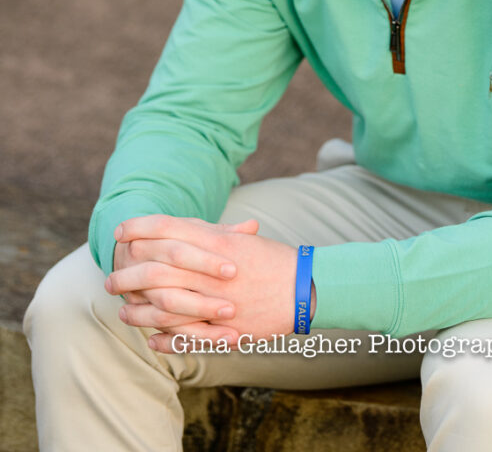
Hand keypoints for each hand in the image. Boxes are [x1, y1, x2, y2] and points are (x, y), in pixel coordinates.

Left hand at [105, 214, 307, 353]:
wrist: (305, 286)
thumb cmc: (272, 259)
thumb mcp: (240, 239)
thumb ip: (208, 233)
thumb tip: (174, 230)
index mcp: (217, 242)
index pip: (168, 228)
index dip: (140, 227)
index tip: (120, 231)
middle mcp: (212, 270)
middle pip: (157, 267)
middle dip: (128, 273)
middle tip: (111, 279)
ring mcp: (217, 301)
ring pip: (165, 306)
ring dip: (140, 310)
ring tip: (124, 311)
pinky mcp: (226, 329)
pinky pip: (186, 337)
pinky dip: (165, 340)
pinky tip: (151, 339)